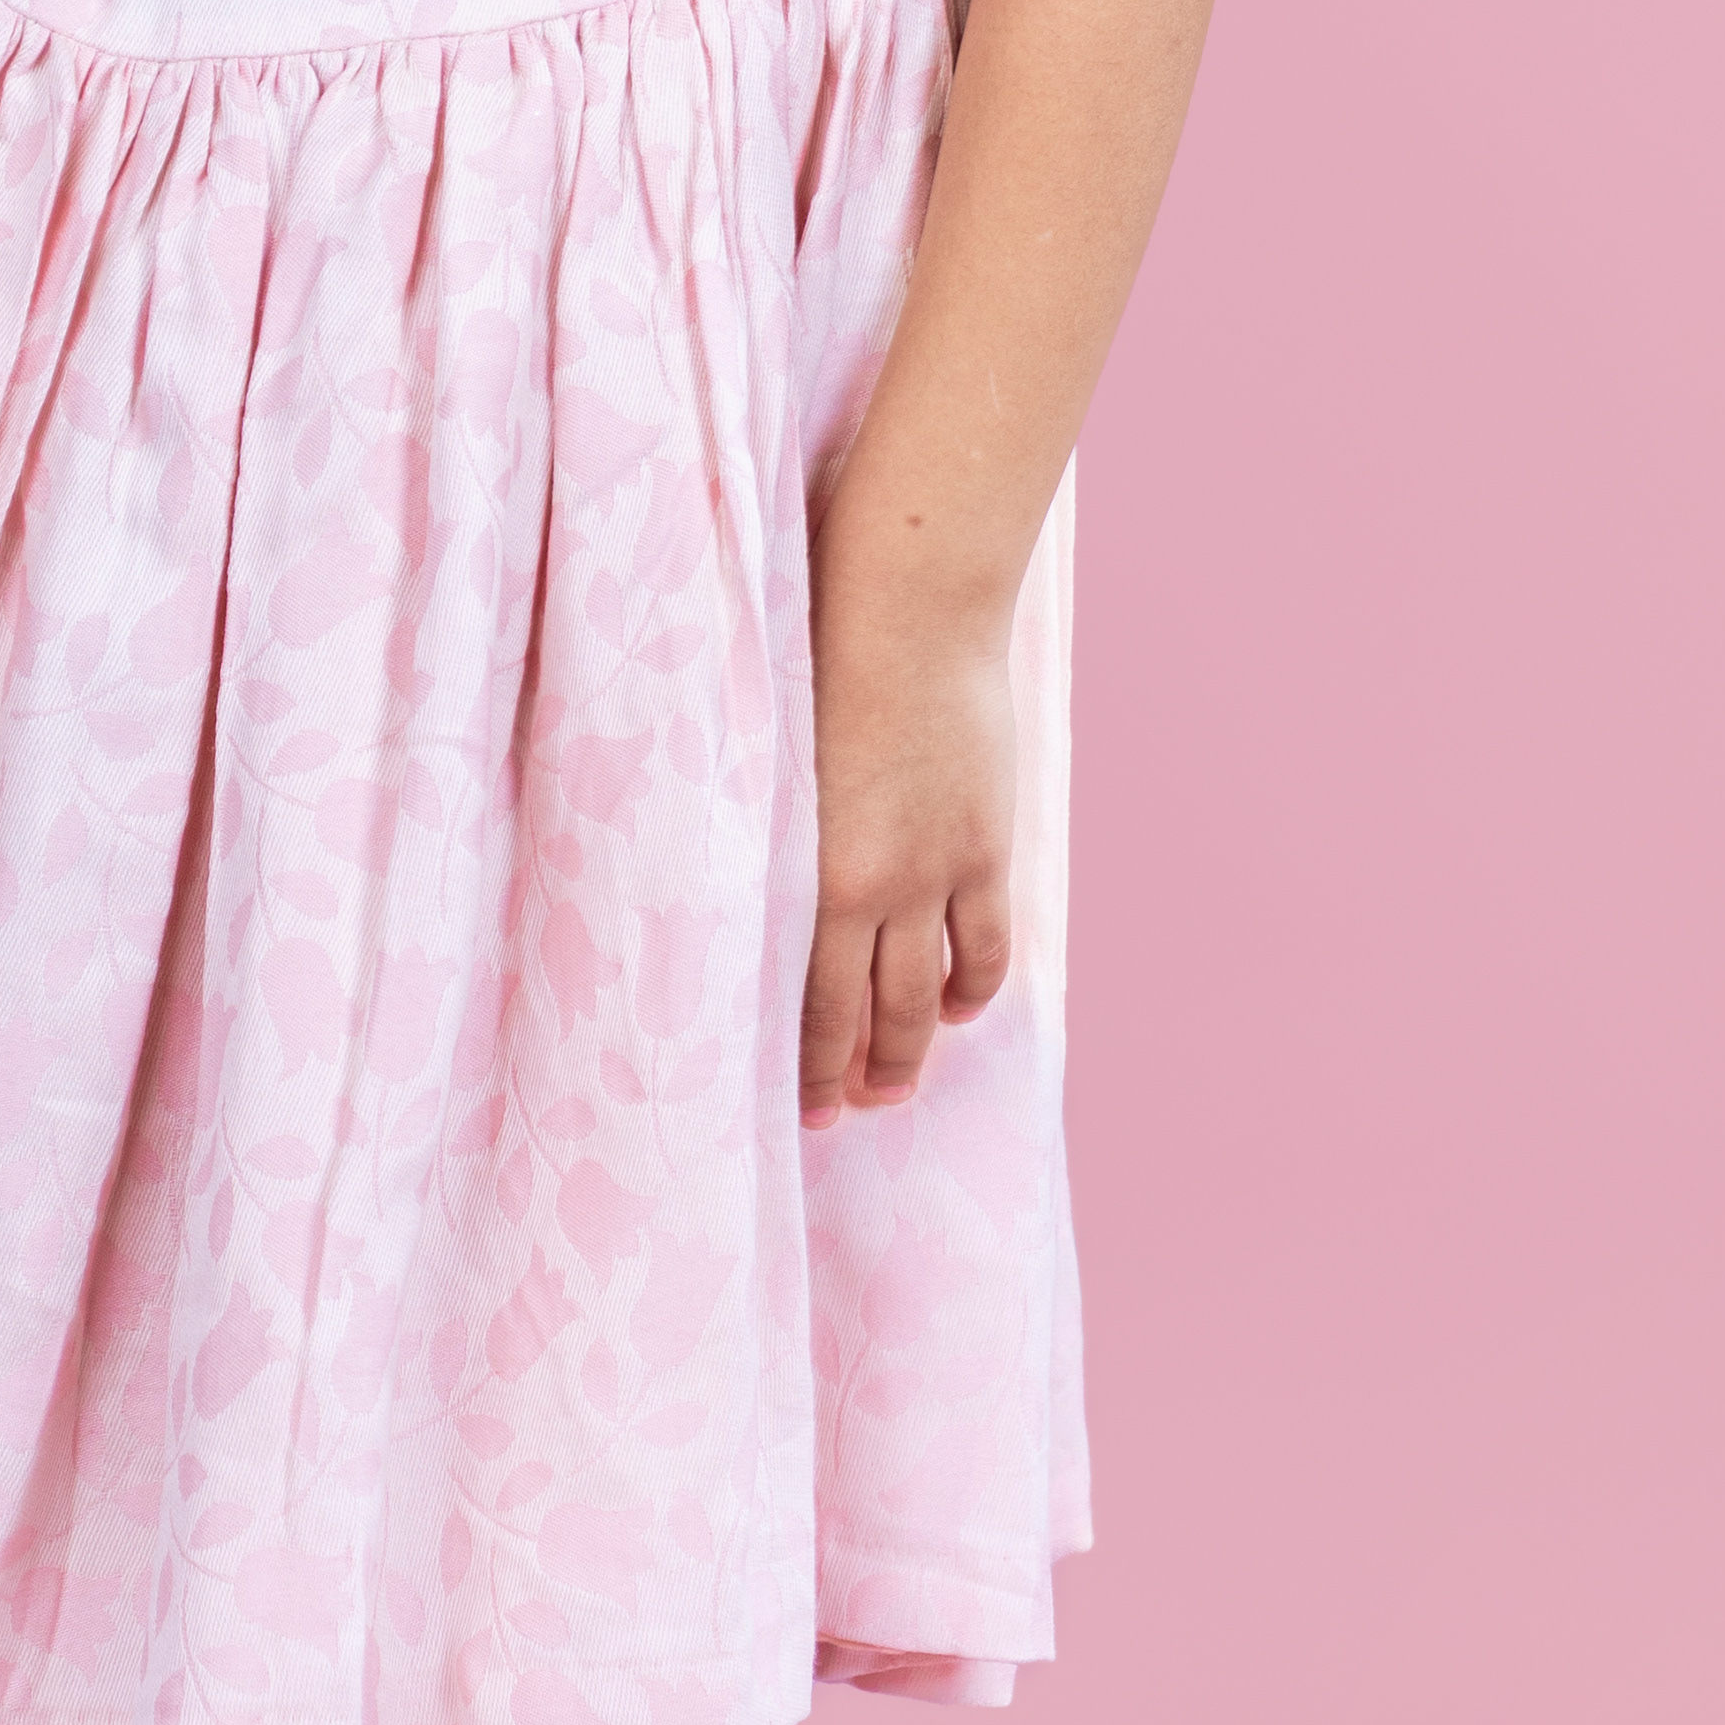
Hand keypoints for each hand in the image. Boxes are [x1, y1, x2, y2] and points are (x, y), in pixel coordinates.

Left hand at [799, 580, 1016, 1128]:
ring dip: (910, 1048)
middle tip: (842, 1114)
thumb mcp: (766, 755)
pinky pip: (984, 944)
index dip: (799, 1061)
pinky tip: (958, 1007)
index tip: (791, 1103)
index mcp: (803, 871)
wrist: (911, 611)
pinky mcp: (985, 847)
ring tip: (896, 1088)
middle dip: (849, 1074)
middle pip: (860, 1013)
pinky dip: (972, 986)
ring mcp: (937, 872)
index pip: (798, 997)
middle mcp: (871, 887)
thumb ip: (763, 831)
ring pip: (924, 995)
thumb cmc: (813, 658)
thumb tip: (739, 884)